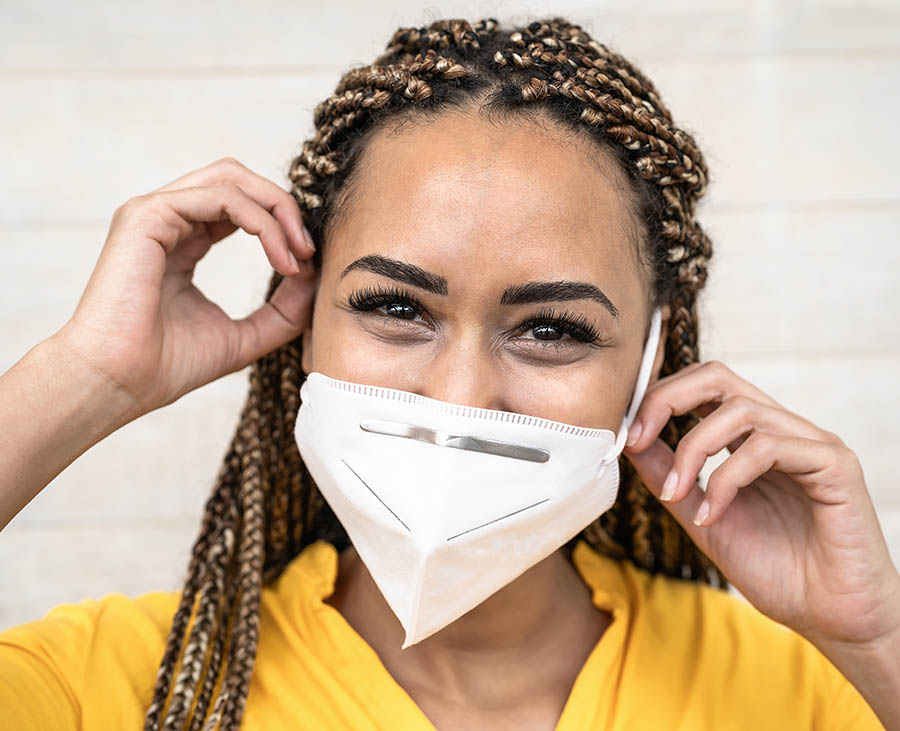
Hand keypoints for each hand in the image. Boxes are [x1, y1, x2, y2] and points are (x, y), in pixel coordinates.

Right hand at [52, 157, 315, 423]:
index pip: (240, 207)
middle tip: (309, 250)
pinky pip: (221, 197)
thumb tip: (315, 278)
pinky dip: (262, 222)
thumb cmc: (166, 366)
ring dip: (277, 211)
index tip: (309, 263)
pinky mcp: (147, 216)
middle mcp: (168, 220)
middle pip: (238, 180)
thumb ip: (283, 310)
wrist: (119, 383)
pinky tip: (281, 258)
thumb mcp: (244, 336)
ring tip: (299, 255)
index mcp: (183, 242)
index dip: (281, 224)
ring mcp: (154, 213)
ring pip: (231, 179)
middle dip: (283, 207)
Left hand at [623, 360, 899, 648]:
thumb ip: (671, 477)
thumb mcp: (703, 517)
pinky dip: (727, 479)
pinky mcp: (835, 464)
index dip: (659, 399)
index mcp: (752, 438)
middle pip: (719, 378)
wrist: (831, 618)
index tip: (627, 435)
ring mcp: (811, 443)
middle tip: (637, 439)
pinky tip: (714, 515)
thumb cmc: (777, 570)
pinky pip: (770, 447)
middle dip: (667, 400)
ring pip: (740, 411)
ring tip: (676, 495)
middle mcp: (783, 430)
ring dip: (693, 451)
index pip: (703, 386)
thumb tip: (631, 441)